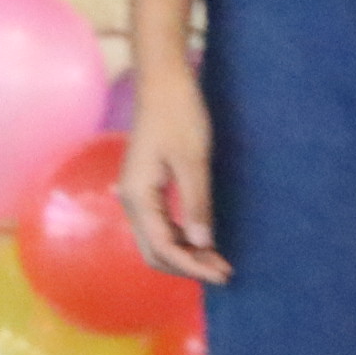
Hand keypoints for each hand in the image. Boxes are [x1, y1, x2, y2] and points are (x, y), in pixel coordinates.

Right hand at [117, 0, 231, 283]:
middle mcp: (132, 200)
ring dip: (186, 253)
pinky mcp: (147, 186)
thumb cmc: (178, 114)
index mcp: (138, 196)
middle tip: (223, 271)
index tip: (223, 274)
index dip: (193, 266)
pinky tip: (203, 237)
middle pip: (154, 251)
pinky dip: (182, 236)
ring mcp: (138, 194)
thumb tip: (202, 244)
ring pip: (158, 239)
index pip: (163, 247)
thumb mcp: (192, 161)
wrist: (163, 80)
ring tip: (218, 259)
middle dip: (187, 266)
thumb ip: (196, 204)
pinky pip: (161, 223)